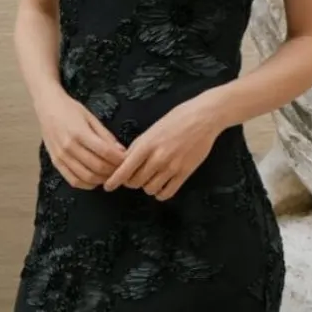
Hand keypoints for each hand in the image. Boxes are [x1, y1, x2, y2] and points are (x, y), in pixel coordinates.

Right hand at [36, 86, 124, 189]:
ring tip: (110, 175)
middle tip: (121, 170)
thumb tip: (122, 151)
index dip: (119, 159)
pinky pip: (73, 180)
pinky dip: (87, 184)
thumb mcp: (91, 118)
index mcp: (79, 133)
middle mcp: (69, 147)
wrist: (47, 107)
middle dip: (113, 171)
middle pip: (97, 166)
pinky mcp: (56, 163)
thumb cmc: (70, 110)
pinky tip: (95, 180)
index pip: (105, 152)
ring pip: (86, 177)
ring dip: (102, 179)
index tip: (127, 160)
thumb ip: (106, 136)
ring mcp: (61, 156)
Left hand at [102, 94, 224, 199]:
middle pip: (135, 182)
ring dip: (146, 187)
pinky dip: (160, 193)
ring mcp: (172, 167)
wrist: (203, 118)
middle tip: (133, 177)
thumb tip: (126, 161)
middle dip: (131, 182)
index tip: (108, 186)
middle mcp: (158, 158)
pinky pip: (167, 193)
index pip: (125, 169)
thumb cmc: (177, 119)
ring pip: (149, 189)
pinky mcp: (185, 173)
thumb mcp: (152, 129)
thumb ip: (139, 146)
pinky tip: (160, 187)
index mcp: (146, 145)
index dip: (114, 180)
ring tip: (149, 179)